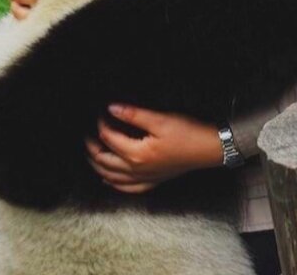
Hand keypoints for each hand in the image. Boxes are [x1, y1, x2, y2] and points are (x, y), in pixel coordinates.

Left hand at [85, 105, 222, 193]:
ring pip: (111, 177)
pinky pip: (127, 188)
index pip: (108, 138)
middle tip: (85, 134)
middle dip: (91, 146)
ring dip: (97, 165)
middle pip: (103, 160)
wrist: (210, 150)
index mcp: (137, 154)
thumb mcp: (160, 119)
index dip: (100, 123)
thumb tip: (111, 108)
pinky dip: (114, 183)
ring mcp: (144, 178)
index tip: (100, 112)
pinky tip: (107, 179)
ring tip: (89, 153)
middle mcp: (137, 170)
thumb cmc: (188, 133)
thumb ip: (133, 115)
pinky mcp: (153, 181)